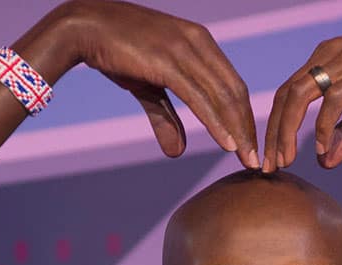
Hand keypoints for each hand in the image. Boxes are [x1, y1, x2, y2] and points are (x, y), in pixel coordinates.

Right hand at [47, 0, 257, 166]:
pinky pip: (200, 98)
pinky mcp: (168, 62)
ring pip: (222, 97)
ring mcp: (185, 50)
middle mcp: (199, 42)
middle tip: (257, 161)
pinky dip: (217, 123)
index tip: (251, 146)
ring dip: (238, 131)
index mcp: (201, 42)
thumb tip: (179, 152)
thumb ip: (166, 118)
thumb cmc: (116, 52)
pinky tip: (228, 144)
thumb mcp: (147, 88)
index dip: (244, 117)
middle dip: (248, 129)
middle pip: (235, 92)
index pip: (233, 85)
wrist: (84, 27)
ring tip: (248, 159)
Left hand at [262, 23, 341, 169]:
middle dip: (273, 134)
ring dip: (287, 132)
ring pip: (299, 97)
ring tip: (285, 161)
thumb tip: (325, 163)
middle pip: (284, 96)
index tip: (272, 159)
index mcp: (324, 59)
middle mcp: (327, 55)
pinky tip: (321, 150)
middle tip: (269, 167)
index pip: (286, 95)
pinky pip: (332, 100)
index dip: (275, 128)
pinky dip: (323, 127)